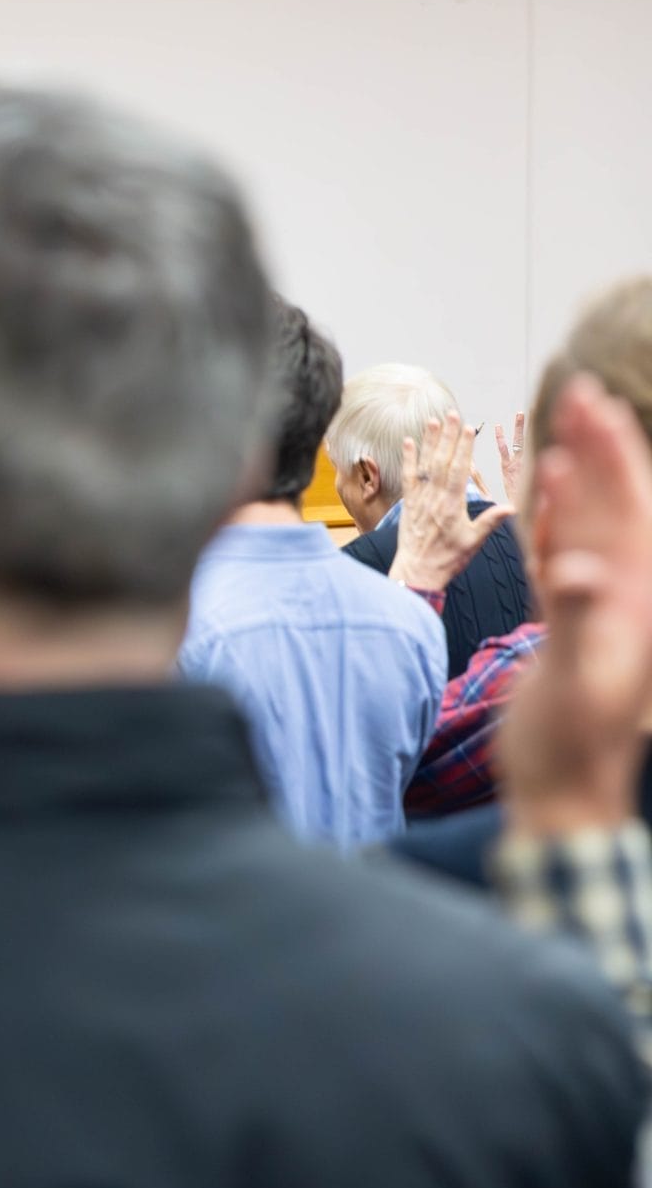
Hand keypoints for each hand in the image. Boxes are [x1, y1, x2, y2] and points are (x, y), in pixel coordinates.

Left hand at [390, 413, 516, 593]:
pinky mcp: (408, 502)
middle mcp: (433, 498)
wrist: (416, 572)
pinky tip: (408, 441)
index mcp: (452, 505)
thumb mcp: (473, 542)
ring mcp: (418, 498)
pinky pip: (407, 476)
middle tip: (452, 413)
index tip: (468, 428)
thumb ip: (490, 522)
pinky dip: (408, 458)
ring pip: (424, 464)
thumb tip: (512, 507)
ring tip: (433, 420)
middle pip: (442, 461)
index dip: (463, 447)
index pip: (459, 470)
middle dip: (448, 436)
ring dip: (429, 441)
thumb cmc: (448, 559)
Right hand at [497, 377, 651, 838]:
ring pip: (594, 525)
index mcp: (638, 600)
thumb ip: (580, 624)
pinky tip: (549, 496)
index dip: (616, 457)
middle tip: (582, 394)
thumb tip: (580, 571)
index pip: (632, 511)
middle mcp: (627, 596)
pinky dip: (556, 521)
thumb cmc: (575, 745)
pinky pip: (563, 557)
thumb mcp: (581, 684)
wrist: (563, 793)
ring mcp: (599, 608)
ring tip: (570, 428)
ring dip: (583, 475)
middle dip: (604, 448)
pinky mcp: (570, 624)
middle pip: (618, 506)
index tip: (594, 408)